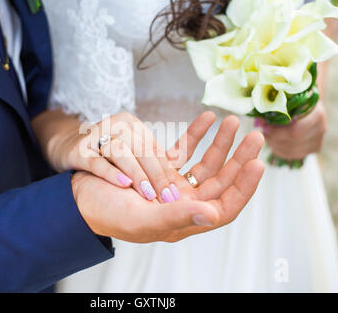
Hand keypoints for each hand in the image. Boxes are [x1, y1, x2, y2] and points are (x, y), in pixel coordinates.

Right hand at [71, 115, 264, 242]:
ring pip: (205, 162)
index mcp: (181, 219)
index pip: (224, 207)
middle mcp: (182, 202)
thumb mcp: (141, 219)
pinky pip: (184, 150)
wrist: (79, 197)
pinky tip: (206, 117)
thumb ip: (177, 216)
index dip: (243, 187)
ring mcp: (173, 184)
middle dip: (238, 158)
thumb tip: (215, 214)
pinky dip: (195, 134)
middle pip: (219, 181)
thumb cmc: (107, 213)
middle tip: (255, 136)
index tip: (257, 163)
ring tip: (232, 121)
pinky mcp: (160, 168)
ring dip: (219, 142)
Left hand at [262, 103, 326, 159]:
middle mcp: (320, 127)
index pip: (295, 131)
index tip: (265, 128)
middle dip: (274, 139)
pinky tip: (276, 143)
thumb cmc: (292, 100)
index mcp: (316, 113)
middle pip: (293, 143)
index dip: (277, 132)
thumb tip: (259, 122)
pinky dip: (282, 151)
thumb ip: (273, 109)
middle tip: (265, 133)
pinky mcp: (315, 147)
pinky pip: (295, 155)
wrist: (307, 103)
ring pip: (293, 151)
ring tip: (269, 137)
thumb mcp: (284, 100)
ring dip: (276, 146)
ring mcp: (318, 139)